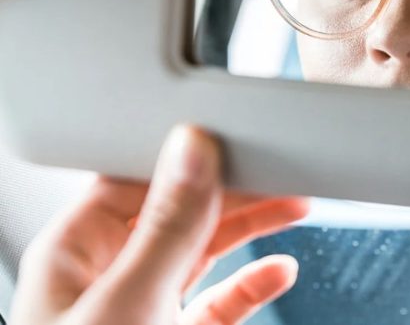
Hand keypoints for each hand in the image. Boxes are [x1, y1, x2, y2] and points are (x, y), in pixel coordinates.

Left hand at [11, 125, 308, 324]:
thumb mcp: (127, 304)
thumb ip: (165, 227)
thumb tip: (192, 151)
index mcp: (79, 252)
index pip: (135, 177)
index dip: (186, 152)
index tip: (235, 135)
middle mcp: (111, 276)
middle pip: (182, 210)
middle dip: (235, 188)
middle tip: (284, 169)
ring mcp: (145, 310)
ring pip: (206, 251)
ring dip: (252, 227)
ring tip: (296, 205)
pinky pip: (220, 302)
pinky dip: (253, 284)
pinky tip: (278, 272)